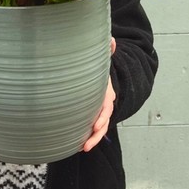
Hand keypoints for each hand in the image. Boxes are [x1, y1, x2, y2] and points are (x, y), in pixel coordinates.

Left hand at [82, 37, 116, 152]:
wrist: (96, 78)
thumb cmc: (97, 70)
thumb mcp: (101, 61)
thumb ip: (106, 51)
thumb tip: (112, 40)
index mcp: (106, 92)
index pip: (107, 106)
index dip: (103, 116)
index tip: (96, 125)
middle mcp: (104, 104)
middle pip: (103, 121)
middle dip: (97, 133)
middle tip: (88, 143)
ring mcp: (98, 111)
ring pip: (99, 128)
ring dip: (92, 139)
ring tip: (83, 148)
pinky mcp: (91, 116)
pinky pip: (91, 128)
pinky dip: (87, 137)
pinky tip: (75, 145)